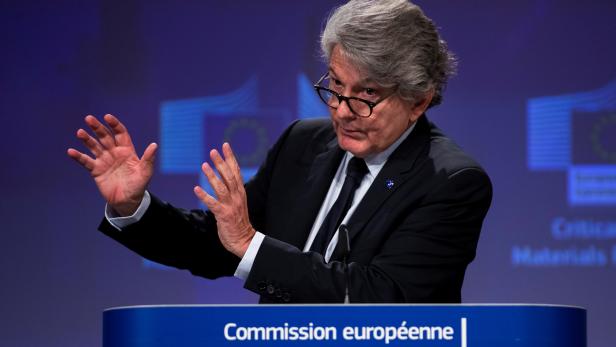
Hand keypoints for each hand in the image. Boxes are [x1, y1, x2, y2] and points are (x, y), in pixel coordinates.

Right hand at [67, 114, 156, 215]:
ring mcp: (104, 161)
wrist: (127, 201)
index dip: (114, 124)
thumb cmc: (138, 186)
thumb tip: (154, 145)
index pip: (120, 133)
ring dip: (87, 139)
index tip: (107, 117)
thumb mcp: (145, 172)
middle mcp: (114, 153)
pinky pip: (86, 161)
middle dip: (97, 128)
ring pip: (94, 146)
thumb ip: (148, 159)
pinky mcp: (96, 170)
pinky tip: (71, 151)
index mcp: (127, 150)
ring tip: (80, 132)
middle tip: (89, 118)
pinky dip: (78, 156)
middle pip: (105, 136)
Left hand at [194, 143, 254, 257]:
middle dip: (221, 163)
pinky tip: (196, 189)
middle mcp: (237, 196)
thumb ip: (232, 191)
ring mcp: (230, 206)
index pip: (236, 171)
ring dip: (212, 176)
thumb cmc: (239, 222)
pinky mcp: (223, 215)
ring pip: (221, 187)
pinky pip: (213, 204)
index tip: (225, 145)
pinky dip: (204, 196)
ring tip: (204, 165)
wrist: (244, 241)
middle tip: (213, 151)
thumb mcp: (238, 203)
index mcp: (240, 192)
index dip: (230, 158)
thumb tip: (226, 179)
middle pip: (229, 176)